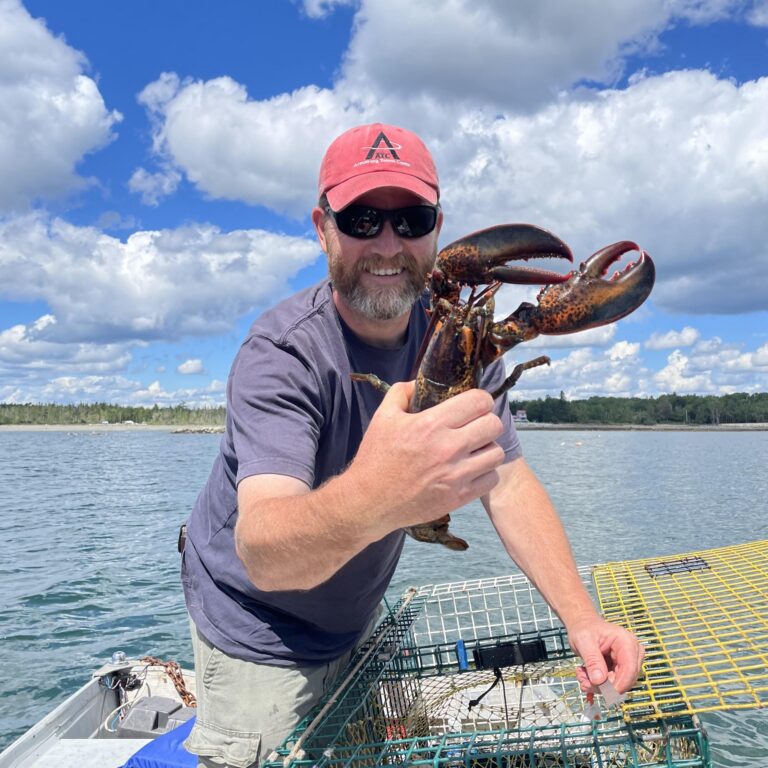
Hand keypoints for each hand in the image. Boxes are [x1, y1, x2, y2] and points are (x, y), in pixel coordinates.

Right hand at [347, 380, 504, 536]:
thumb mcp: (383, 417)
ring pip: (496, 453)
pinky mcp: (458, 497)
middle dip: (486, 421)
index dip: (480, 399)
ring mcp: (456, 475)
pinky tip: (471, 470)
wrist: (369, 501)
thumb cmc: (375, 457)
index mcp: (431, 424)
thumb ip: (402, 392)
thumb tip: (419, 382)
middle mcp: (448, 448)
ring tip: (474, 449)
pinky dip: (485, 473)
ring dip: (487, 448)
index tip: (473, 405)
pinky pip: (491, 479)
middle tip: (475, 426)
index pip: (479, 401)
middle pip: (494, 425)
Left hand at [567, 615, 644, 694]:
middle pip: (625, 679)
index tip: (602, 692)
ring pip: (618, 684)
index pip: (629, 669)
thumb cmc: (584, 628)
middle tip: (584, 682)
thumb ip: (592, 661)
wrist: (583, 625)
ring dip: (598, 685)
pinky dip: (598, 683)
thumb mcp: (583, 641)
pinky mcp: (622, 668)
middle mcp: (632, 652)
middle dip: (604, 686)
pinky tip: (586, 675)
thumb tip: (599, 681)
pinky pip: (613, 683)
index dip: (618, 684)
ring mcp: (628, 661)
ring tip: (582, 675)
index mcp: (626, 642)